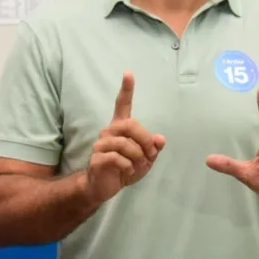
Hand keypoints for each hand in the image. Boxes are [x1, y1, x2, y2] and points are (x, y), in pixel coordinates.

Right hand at [85, 72, 165, 203]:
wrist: (105, 186)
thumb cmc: (125, 167)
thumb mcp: (145, 158)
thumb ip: (153, 147)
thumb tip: (160, 139)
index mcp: (120, 127)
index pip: (122, 104)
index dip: (126, 89)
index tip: (128, 73)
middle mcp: (109, 131)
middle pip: (131, 124)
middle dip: (145, 140)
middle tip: (151, 155)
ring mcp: (101, 144)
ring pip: (125, 144)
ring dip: (138, 157)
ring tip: (138, 166)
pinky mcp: (97, 158)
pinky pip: (118, 158)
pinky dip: (128, 166)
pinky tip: (127, 171)